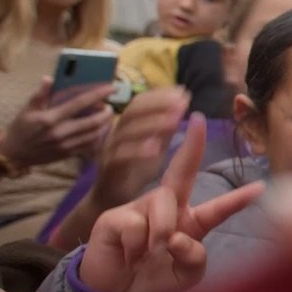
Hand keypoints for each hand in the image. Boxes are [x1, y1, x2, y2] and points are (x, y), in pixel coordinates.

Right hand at [0, 76, 115, 167]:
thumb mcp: (27, 110)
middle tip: (109, 106)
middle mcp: (60, 133)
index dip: (97, 94)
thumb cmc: (20, 129)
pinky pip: (89, 146)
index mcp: (50, 119)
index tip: (110, 88)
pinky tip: (99, 130)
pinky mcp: (67, 154)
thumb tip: (49, 78)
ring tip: (107, 117)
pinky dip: (98, 137)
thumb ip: (40, 94)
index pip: (78, 103)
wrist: (14, 154)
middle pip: (92, 122)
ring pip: (94, 135)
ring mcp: (65, 146)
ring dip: (105, 125)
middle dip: (106, 113)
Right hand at [78, 113, 262, 291]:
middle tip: (198, 120)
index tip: (262, 186)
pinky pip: (135, 224)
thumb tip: (179, 236)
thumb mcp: (186, 276)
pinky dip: (136, 245)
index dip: (239, 199)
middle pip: (181, 172)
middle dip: (191, 146)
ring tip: (147, 255)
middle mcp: (167, 208)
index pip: (218, 209)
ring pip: (162, 204)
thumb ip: (195, 259)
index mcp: (191, 223)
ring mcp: (140, 208)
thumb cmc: (155, 280)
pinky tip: (128, 254)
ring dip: (160, 233)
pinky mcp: (115, 216)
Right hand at [89, 87, 189, 209]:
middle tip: (182, 103)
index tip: (183, 91)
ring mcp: (109, 151)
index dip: (159, 95)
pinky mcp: (108, 169)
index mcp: (126, 126)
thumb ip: (164, 129)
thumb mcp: (154, 146)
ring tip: (174, 121)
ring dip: (152, 124)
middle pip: (132, 112)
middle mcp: (115, 134)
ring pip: (126, 133)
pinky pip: (121, 157)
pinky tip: (155, 149)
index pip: (139, 103)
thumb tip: (181, 107)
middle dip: (157, 105)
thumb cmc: (134, 171)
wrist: (111, 200)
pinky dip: (138, 151)